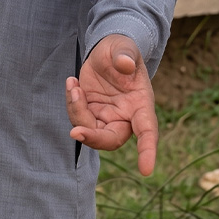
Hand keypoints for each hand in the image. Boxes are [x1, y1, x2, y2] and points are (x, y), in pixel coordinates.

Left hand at [65, 34, 158, 175]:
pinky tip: (71, 82)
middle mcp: (125, 116)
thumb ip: (126, 55)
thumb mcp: (124, 47)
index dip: (147, 151)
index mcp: (141, 104)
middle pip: (111, 139)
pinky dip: (71, 103)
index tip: (146, 170)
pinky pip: (77, 118)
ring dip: (76, 112)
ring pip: (89, 130)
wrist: (107, 52)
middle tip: (75, 132)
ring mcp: (106, 116)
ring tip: (73, 85)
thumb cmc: (121, 50)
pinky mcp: (90, 112)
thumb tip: (124, 64)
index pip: (147, 131)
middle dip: (93, 138)